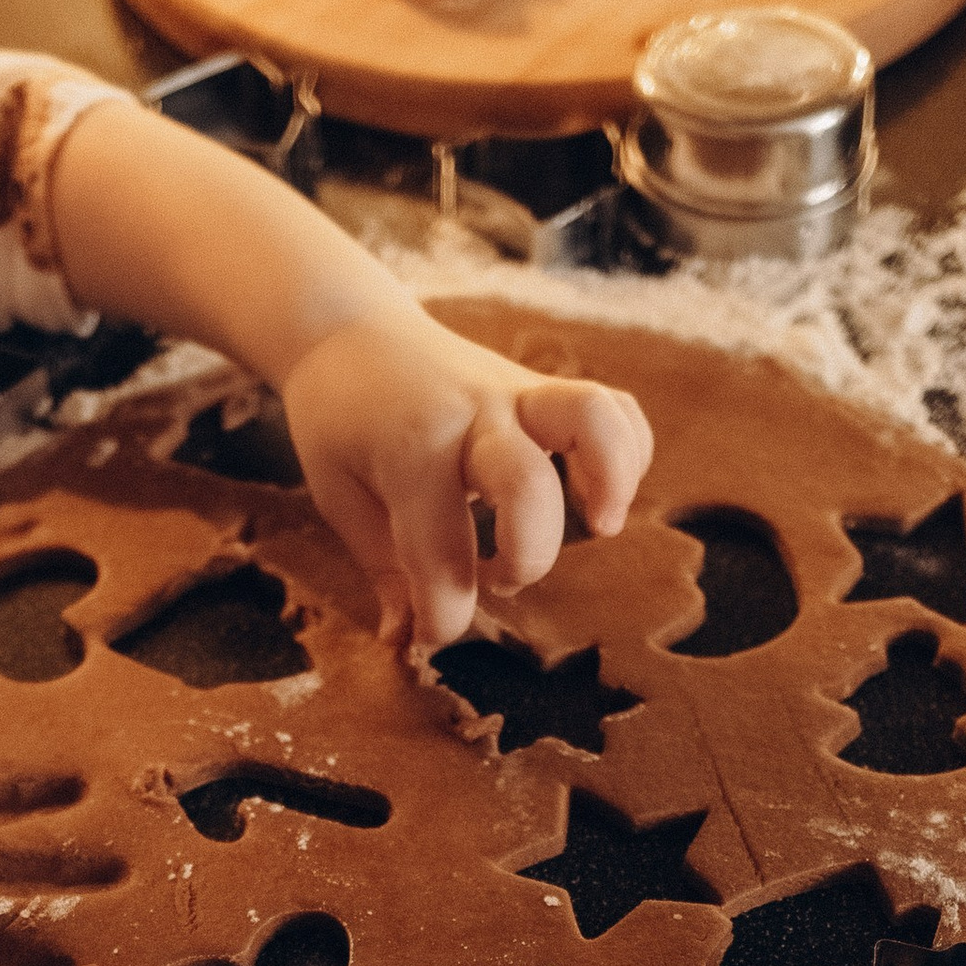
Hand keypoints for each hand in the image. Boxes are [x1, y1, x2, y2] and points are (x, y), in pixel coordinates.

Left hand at [281, 312, 652, 652]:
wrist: (349, 328)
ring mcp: (517, 395)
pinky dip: (627, 453)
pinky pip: (614, 410)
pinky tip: (599, 497)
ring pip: (593, 418)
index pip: (439, 552)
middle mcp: (473, 418)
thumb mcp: (338, 494)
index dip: (442, 617)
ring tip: (599, 527)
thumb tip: (407, 636)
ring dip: (611, 480)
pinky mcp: (545, 390)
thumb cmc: (341, 420)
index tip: (429, 633)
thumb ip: (382, 566)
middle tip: (498, 577)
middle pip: (526, 484)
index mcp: (411, 452)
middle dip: (526, 555)